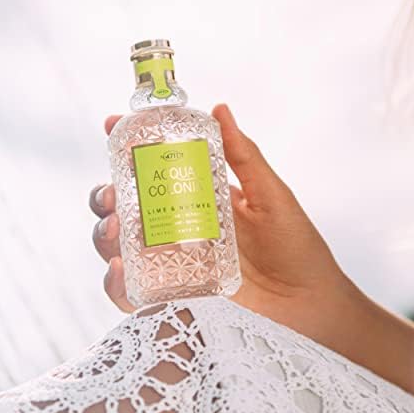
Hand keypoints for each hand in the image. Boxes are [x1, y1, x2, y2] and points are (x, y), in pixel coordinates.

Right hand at [90, 104, 348, 320]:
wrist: (308, 302)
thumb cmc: (295, 248)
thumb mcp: (271, 196)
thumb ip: (245, 157)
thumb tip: (221, 110)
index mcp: (199, 198)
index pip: (154, 170)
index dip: (128, 149)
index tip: (112, 126)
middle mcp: (179, 227)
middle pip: (126, 208)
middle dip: (105, 196)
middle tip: (111, 192)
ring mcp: (174, 261)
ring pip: (121, 245)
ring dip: (105, 234)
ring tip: (116, 228)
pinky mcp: (175, 293)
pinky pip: (134, 289)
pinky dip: (117, 281)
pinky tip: (121, 268)